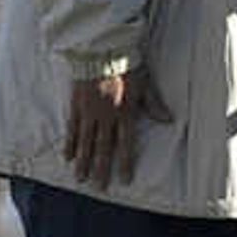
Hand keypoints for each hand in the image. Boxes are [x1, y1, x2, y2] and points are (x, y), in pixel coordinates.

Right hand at [64, 68, 175, 185]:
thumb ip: (154, 104)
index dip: (124, 163)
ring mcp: (89, 112)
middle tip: (99, 188)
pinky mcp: (76, 105)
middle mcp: (106, 117)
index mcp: (124, 113)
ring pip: (85, 142)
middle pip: (102, 148)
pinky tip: (67, 156)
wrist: (102, 49)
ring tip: (80, 179)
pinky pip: (71, 128)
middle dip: (101, 169)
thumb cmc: (127, 64)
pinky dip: (69, 143)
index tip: (124, 180)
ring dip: (83, 162)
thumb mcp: (145, 84)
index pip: (125, 144)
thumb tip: (169, 120)